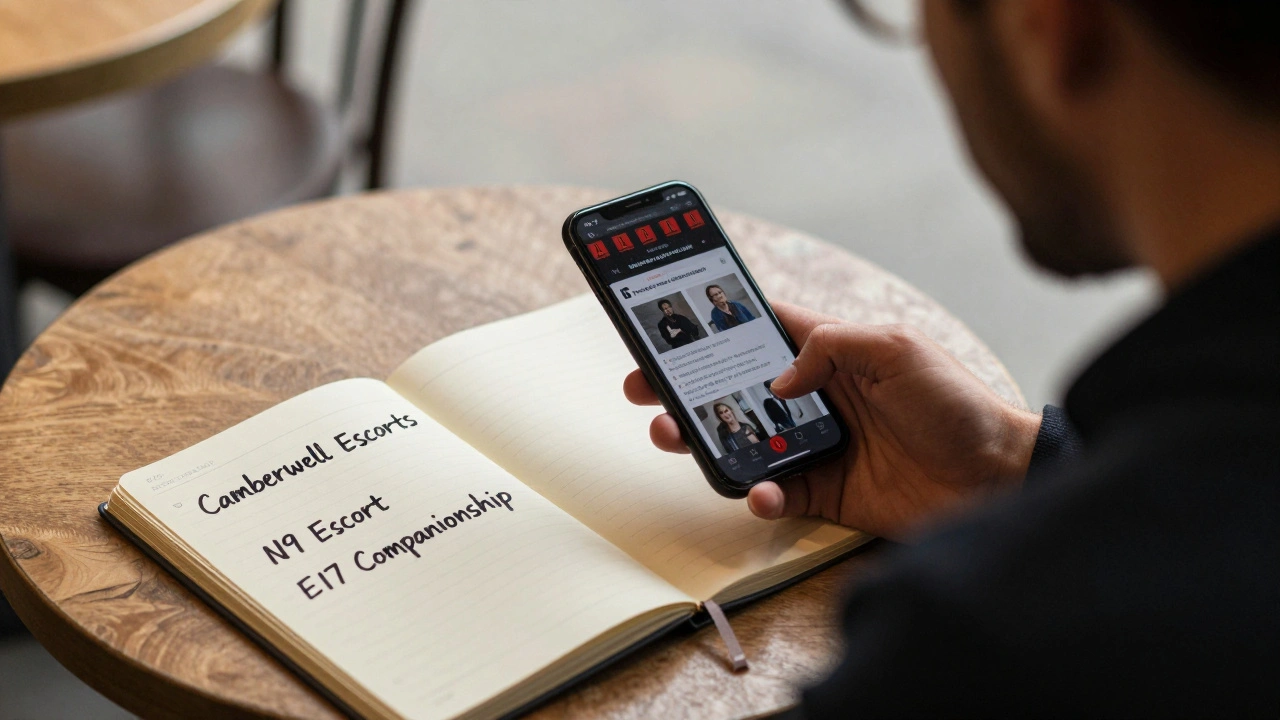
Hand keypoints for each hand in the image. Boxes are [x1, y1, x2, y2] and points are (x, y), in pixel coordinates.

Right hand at [623, 303, 1040, 540]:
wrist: (997, 479)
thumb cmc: (958, 405)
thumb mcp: (897, 350)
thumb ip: (832, 347)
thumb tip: (778, 380)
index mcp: (832, 353)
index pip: (762, 329)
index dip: (716, 322)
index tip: (669, 319)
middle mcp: (817, 396)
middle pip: (735, 387)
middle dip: (685, 386)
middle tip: (644, 387)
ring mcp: (818, 444)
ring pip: (742, 440)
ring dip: (704, 440)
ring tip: (673, 434)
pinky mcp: (826, 490)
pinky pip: (776, 493)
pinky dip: (761, 495)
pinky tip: (760, 491)